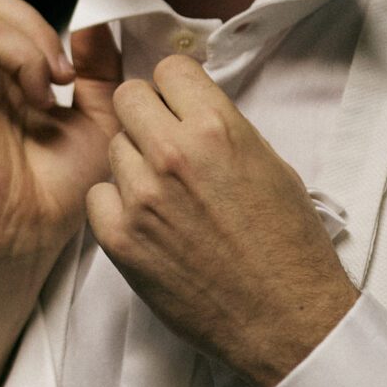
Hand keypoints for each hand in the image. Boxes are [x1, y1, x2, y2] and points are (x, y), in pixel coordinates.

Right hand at [0, 0, 121, 382]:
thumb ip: (99, 70)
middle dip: (43, 24)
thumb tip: (93, 24)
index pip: (13, 13)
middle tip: (71, 74)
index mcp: (7, 75)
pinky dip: (24, 56)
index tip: (82, 67)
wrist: (29, 234)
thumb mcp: (99, 118)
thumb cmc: (59, 187)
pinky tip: (42, 96)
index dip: (52, 26)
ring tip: (58, 85)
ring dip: (38, 39)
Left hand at [88, 54, 356, 386]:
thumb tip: (189, 108)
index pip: (168, 69)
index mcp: (217, 129)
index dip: (174, 88)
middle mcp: (173, 155)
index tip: (179, 105)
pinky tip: (148, 223)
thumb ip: (221, 128)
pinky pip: (98, 196)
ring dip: (133, 164)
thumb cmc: (287, 245)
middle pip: (127, 98)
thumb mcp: (269, 164)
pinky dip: (117, 206)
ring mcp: (141, 197)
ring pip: (113, 147)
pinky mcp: (120, 238)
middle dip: (145, 115)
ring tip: (167, 195)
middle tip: (164, 143)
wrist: (285, 317)